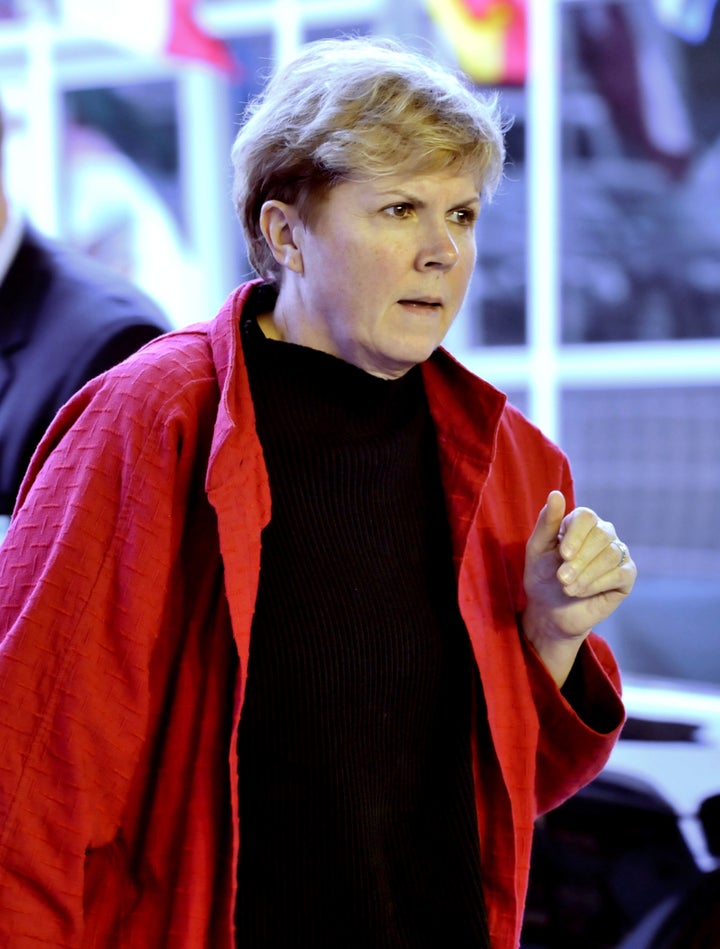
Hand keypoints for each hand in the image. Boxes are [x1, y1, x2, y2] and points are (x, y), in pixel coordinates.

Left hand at [520, 490, 635, 684]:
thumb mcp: (537, 549)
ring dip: (586, 575)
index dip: (576, 535)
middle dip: (579, 560)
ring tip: (567, 588)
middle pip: (601, 535)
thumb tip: (555, 494)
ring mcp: (617, 553)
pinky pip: (621, 573)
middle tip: (561, 578)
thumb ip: (547, 522)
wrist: (549, 611)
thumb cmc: (542, 576)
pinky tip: (581, 592)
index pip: (587, 516)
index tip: (562, 555)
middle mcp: (603, 534)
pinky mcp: (626, 575)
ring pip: (611, 555)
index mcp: (581, 523)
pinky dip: (598, 584)